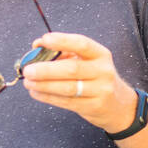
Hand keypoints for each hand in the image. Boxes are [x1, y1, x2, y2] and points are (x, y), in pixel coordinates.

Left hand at [21, 31, 137, 133]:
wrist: (118, 105)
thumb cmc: (95, 78)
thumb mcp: (88, 62)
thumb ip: (64, 53)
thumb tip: (37, 47)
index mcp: (101, 54)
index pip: (82, 44)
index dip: (62, 41)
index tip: (44, 40)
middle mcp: (103, 71)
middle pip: (71, 69)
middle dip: (46, 69)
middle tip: (28, 70)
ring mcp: (100, 90)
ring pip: (67, 88)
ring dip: (43, 85)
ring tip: (28, 82)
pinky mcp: (94, 107)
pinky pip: (66, 102)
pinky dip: (47, 97)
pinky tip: (36, 92)